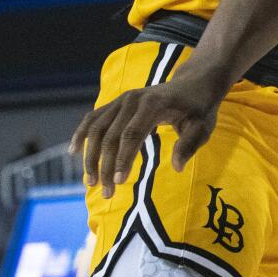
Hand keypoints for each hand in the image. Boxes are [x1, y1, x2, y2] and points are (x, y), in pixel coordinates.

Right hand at [70, 75, 222, 198]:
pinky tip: (74, 151)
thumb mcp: (203, 126)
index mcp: (153, 104)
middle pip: (111, 136)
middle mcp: (133, 99)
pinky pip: (94, 118)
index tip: (118, 182)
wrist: (193, 83)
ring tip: (90, 182)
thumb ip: (190, 144)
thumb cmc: (199, 108)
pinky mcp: (117, 102)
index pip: (132, 134)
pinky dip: (81, 133)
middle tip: (107, 193)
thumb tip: (177, 167)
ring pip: (97, 129)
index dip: (123, 159)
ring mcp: (122, 99)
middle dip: (106, 166)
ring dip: (91, 157)